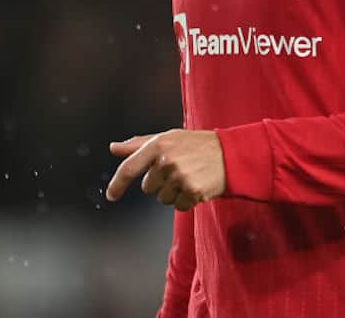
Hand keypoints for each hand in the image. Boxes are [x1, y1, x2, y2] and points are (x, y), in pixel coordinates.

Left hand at [105, 129, 225, 210]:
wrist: (232, 154)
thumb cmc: (198, 145)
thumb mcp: (170, 138)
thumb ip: (139, 144)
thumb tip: (114, 148)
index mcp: (159, 145)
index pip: (129, 168)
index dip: (117, 183)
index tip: (112, 195)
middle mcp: (167, 160)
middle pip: (148, 188)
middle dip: (161, 183)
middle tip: (180, 170)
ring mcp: (180, 176)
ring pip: (163, 199)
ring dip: (174, 192)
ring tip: (191, 177)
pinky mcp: (192, 191)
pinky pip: (178, 206)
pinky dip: (187, 200)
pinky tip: (197, 186)